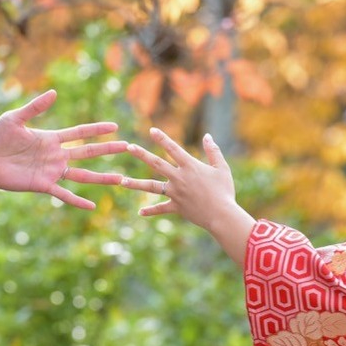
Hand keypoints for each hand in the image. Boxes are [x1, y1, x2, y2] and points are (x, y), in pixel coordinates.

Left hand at [0, 89, 125, 209]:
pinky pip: (63, 194)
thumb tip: (54, 93)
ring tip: (120, 179)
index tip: (115, 127)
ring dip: (100, 178)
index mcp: (51, 138)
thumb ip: (34, 108)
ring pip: (82, 175)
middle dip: (107, 150)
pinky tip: (92, 206)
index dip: (96, 130)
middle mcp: (55, 155)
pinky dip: (77, 201)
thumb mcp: (14, 119)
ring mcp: (51, 171)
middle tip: (127, 147)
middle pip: (87, 152)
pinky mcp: (42, 185)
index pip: (79, 133)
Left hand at [122, 127, 254, 268]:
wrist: (222, 215)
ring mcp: (175, 193)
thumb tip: (207, 136)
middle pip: (156, 163)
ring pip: (151, 187)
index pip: (173, 148)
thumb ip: (213, 151)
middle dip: (141, 154)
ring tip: (121, 181)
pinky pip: (161, 209)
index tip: (151, 130)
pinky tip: (140, 212)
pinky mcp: (176, 207)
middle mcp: (179, 177)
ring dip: (135, 183)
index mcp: (190, 166)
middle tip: (128, 147)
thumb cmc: (225, 190)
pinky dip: (151, 211)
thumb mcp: (222, 168)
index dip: (162, 138)